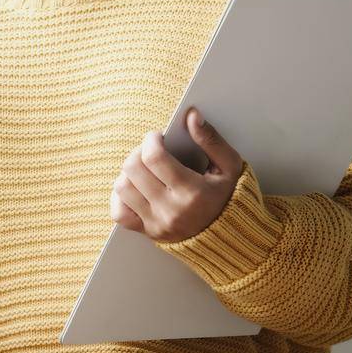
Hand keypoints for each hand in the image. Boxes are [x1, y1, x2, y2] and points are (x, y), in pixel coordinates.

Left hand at [111, 107, 242, 242]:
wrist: (231, 237)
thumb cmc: (229, 197)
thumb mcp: (230, 166)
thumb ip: (211, 139)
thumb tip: (191, 115)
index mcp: (192, 192)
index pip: (154, 158)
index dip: (150, 140)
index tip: (157, 137)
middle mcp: (171, 210)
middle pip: (133, 170)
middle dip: (138, 152)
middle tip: (150, 150)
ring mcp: (157, 223)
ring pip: (122, 188)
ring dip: (129, 173)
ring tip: (144, 168)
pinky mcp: (148, 232)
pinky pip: (119, 213)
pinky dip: (120, 197)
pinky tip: (135, 188)